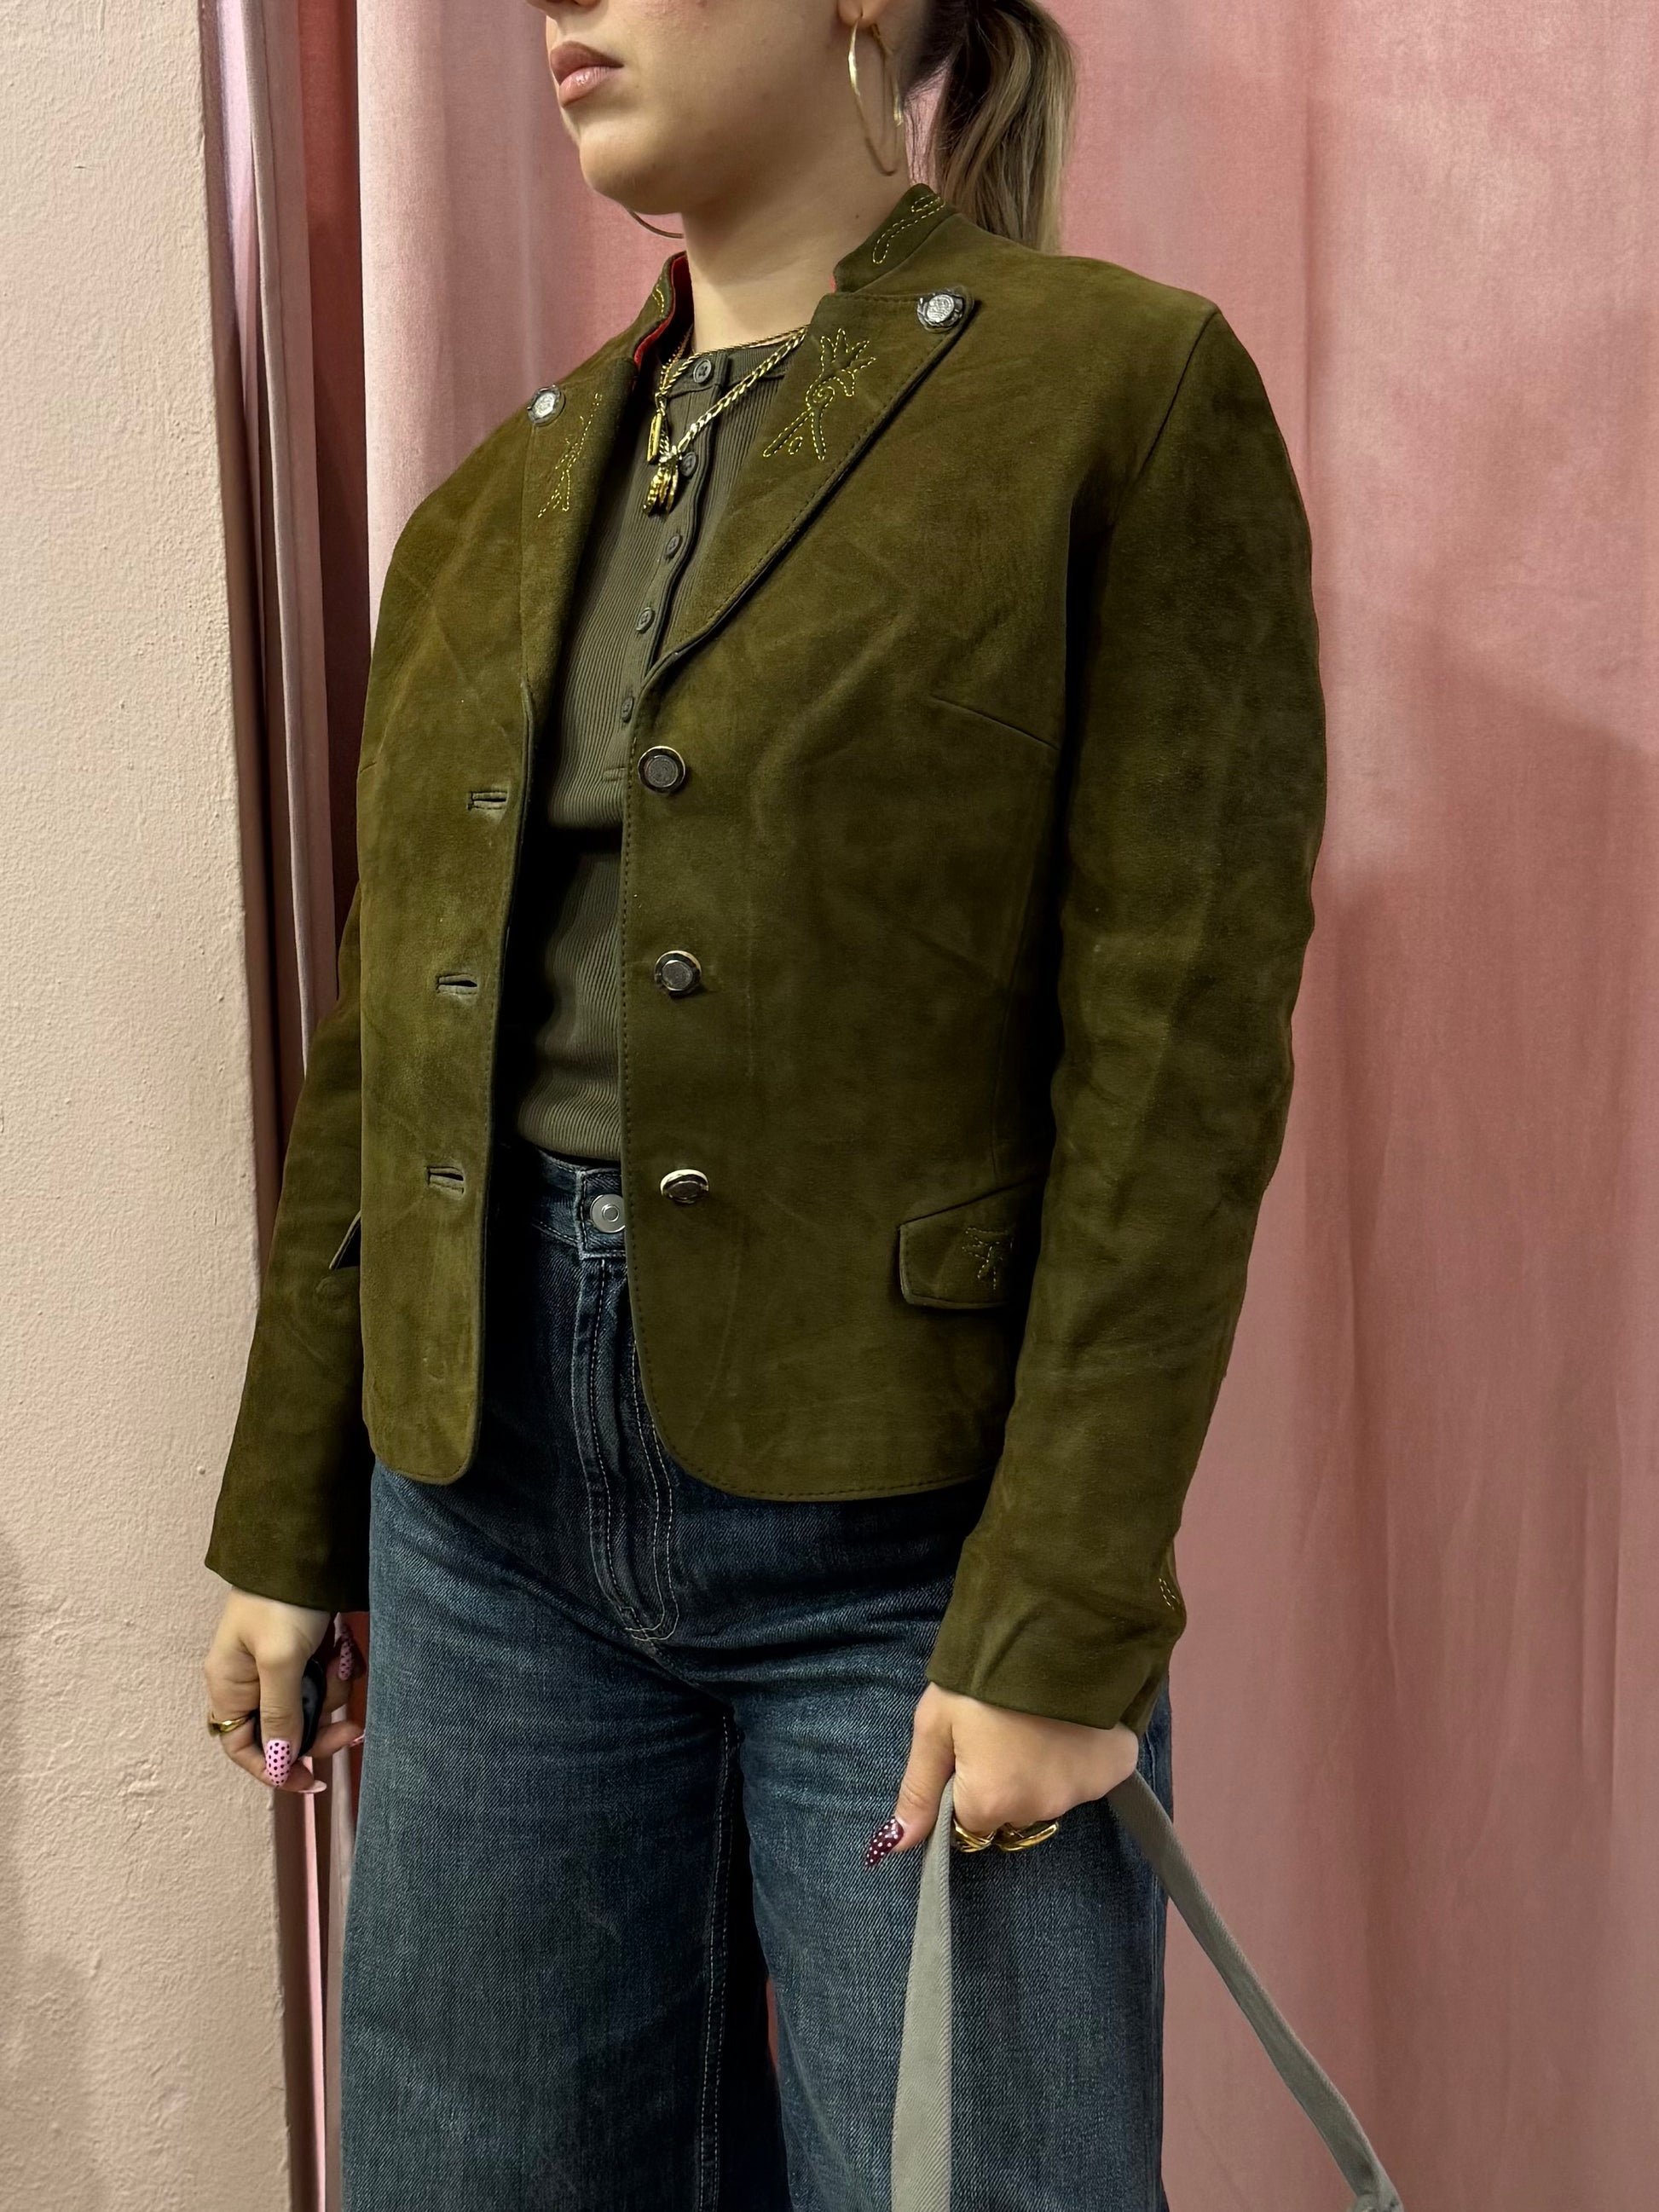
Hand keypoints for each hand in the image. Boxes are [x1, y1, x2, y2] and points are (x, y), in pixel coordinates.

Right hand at [203, 1592, 364, 1793]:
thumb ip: (281, 1712)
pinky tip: (346, 1650)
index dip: (274, 1769)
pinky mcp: (305, 1650)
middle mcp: (249, 1681)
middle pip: (285, 1731)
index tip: (312, 1781)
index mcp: (229, 1686)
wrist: (306, 1545)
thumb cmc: (281, 1600)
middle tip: (354, 1730)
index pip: (243, 1747)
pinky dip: (340, 1670)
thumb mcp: (280, 1660)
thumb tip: (279, 1762)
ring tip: (343, 1662)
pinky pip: (326, 1679)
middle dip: (320, 1728)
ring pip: (311, 1705)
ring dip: (334, 1692)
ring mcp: (278, 1665)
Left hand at [869, 1684, 1139, 1862]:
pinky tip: (1072, 1722)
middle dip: (1006, 1783)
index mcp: (991, 1804)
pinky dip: (1080, 1756)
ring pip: (1052, 1795)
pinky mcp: (1117, 1768)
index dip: (967, 1788)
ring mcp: (1084, 1792)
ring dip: (1042, 1770)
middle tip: (1003, 1731)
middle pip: (1014, 1812)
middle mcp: (1040, 1810)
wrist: (1051, 1629)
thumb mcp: (935, 1724)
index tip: (971, 1751)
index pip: (971, 1823)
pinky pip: (1091, 1775)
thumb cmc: (981, 1677)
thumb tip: (896, 1847)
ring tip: (1037, 1720)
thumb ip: (919, 1790)